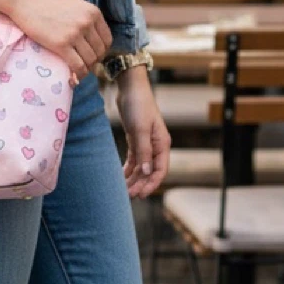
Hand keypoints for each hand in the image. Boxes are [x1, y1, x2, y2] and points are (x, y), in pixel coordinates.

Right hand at [7, 0, 111, 86]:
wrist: (25, 0)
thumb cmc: (47, 2)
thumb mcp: (74, 6)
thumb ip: (85, 19)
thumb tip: (91, 41)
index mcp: (93, 13)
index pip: (107, 40)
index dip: (101, 51)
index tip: (92, 56)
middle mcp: (87, 22)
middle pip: (100, 52)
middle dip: (93, 61)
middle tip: (83, 64)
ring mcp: (75, 33)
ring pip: (90, 60)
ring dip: (85, 69)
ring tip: (77, 71)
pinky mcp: (61, 44)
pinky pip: (78, 66)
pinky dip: (78, 74)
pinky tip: (73, 77)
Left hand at [116, 68, 169, 197]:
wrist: (130, 87)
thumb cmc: (138, 105)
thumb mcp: (140, 129)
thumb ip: (144, 151)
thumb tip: (147, 172)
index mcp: (162, 144)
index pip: (160, 170)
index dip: (152, 184)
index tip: (141, 195)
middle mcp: (156, 145)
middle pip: (150, 171)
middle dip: (141, 184)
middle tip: (128, 196)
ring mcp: (146, 142)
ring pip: (142, 166)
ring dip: (134, 178)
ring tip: (123, 190)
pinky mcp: (136, 139)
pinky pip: (134, 159)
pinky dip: (128, 168)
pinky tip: (121, 177)